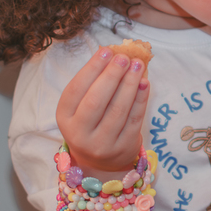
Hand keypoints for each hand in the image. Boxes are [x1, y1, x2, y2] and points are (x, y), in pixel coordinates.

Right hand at [56, 47, 149, 172]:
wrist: (100, 160)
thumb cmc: (91, 122)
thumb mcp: (82, 106)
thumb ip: (93, 83)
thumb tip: (114, 55)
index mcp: (65, 118)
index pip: (76, 90)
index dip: (91, 69)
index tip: (106, 51)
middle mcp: (79, 133)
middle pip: (96, 101)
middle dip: (112, 75)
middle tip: (124, 57)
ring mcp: (101, 144)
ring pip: (118, 110)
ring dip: (130, 84)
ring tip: (138, 65)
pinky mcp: (123, 148)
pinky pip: (134, 119)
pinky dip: (141, 99)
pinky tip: (145, 83)